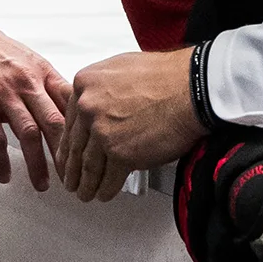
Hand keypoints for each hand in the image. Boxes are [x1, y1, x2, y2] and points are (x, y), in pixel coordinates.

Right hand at [0, 23, 71, 190]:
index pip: (71, 104)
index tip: (90, 151)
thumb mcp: (32, 62)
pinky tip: (5, 175)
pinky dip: (0, 160)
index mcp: (44, 74)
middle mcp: (29, 84)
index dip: (83, 129)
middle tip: (74, 177)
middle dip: (66, 153)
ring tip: (43, 184)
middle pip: (55, 122)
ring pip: (28, 133)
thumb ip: (49, 86)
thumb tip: (70, 111)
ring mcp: (4, 94)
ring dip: (37, 163)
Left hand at [58, 48, 205, 201]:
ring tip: (85, 192)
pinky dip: (106, 189)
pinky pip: (108, 178)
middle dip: (72, 167)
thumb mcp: (122, 68)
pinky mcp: (120, 154)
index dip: (69, 143)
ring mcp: (103, 132)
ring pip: (88, 166)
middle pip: (75, 146)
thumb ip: (103, 87)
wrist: (193, 88)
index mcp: (86, 84)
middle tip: (71, 178)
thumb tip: (100, 103)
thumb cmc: (168, 76)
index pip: (69, 121)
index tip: (69, 153)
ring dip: (86, 183)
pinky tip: (105, 193)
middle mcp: (88, 107)